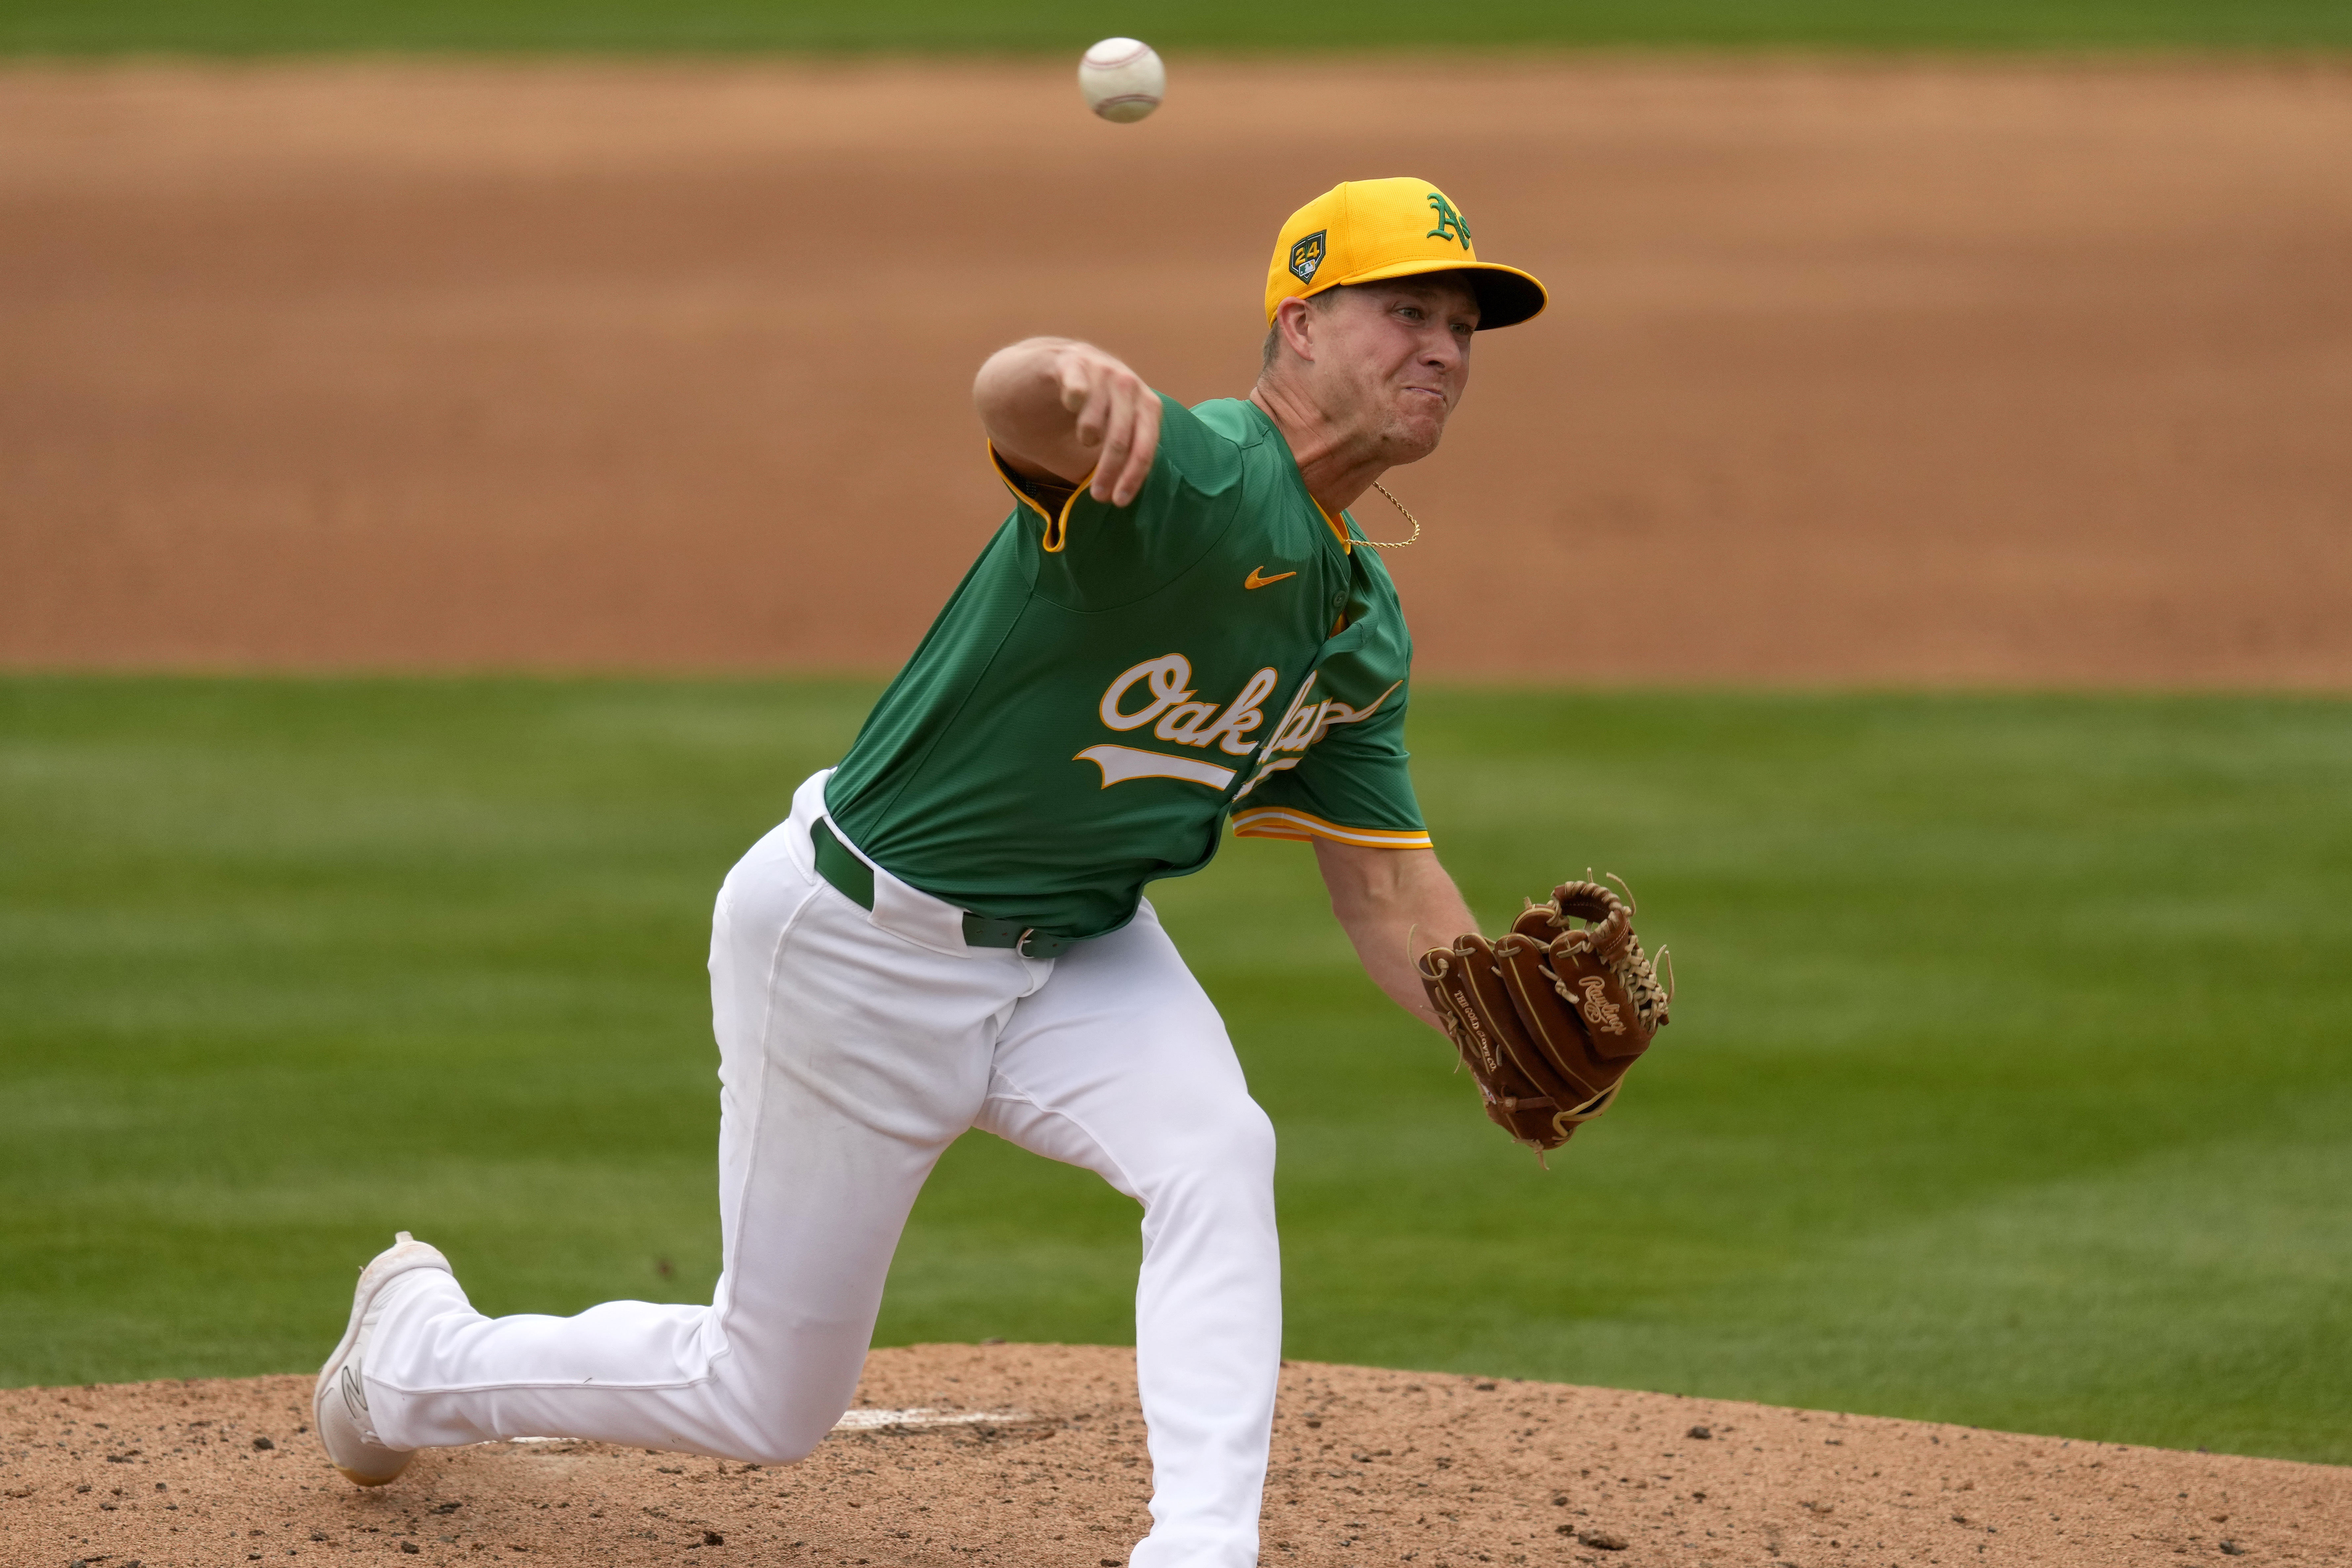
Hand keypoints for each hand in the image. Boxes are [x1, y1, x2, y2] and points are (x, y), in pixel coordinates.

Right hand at [974, 338, 1162, 507]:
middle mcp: (1126, 383)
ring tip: (1084, 438)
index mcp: (1142, 403)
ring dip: (1089, 437)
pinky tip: (1070, 405)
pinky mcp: (1069, 360)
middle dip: (1110, 470)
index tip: (1119, 502)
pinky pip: (1077, 387)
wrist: (1033, 375)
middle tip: (1096, 496)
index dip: (1134, 476)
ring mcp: (1099, 368)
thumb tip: (1121, 499)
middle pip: (1123, 437)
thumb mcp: (1099, 440)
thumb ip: (1112, 463)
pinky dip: (1076, 400)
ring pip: (1099, 418)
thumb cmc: (1071, 416)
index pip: (1146, 444)